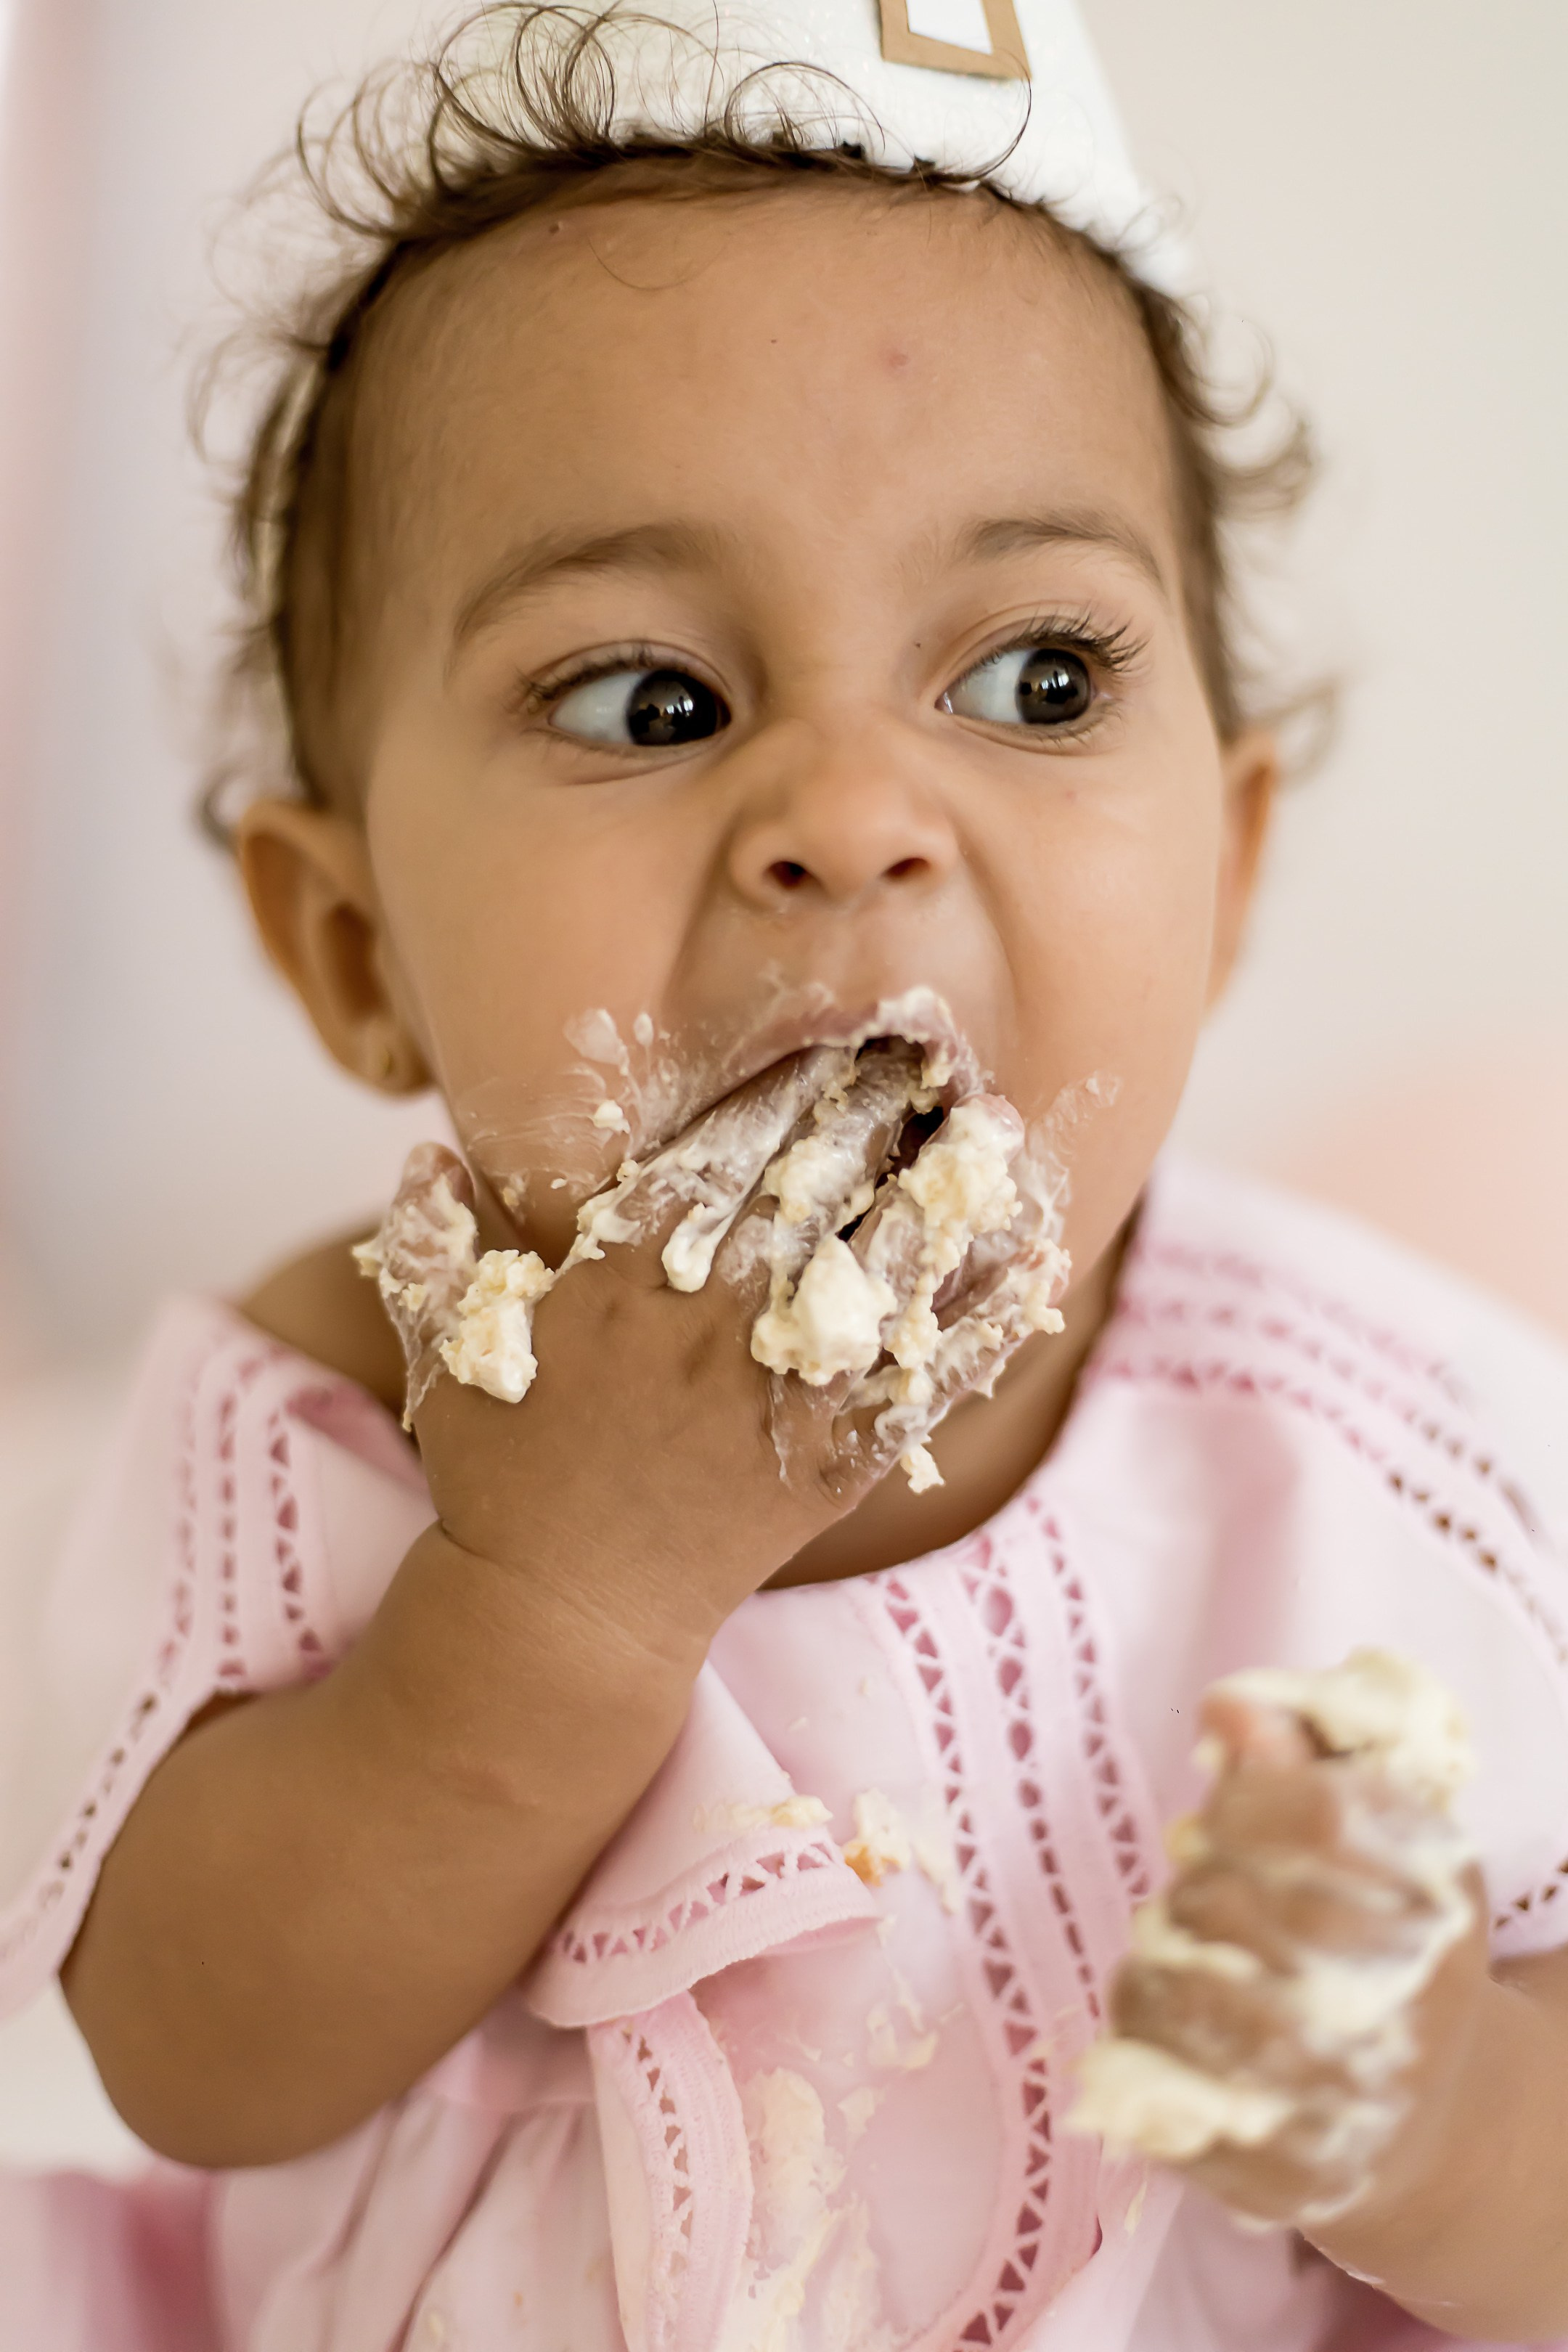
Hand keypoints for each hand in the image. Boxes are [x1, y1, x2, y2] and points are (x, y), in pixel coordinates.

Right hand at [371, 1045, 1058, 1644]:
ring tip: (991, 1124)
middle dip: (875, 1112)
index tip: (833, 1036)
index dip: (785, 1087)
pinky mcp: (840, 1460)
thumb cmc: (503, 1475)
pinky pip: (931, 1381)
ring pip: (885, 1270)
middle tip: (930, 1049)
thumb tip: (421, 1150)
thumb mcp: (444, 1352)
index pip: (722, 1153)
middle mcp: (719, 1321)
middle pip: (817, 1191)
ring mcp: (789, 1391)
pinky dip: (989, 1323)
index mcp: (628, 1278)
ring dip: (944, 1190)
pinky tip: (1036, 1263)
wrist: (564, 1615)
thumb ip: (431, 1246)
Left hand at [1103, 1691, 1486, 2232]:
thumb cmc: (1384, 1942)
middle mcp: (1398, 2006)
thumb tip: (1230, 1708)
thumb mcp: (1377, 1835)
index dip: (1243, 1802)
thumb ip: (1303, 1754)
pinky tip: (1181, 2015)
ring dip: (1163, 1947)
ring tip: (1195, 1947)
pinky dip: (1144, 2023)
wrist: (1429, 2118)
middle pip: (1222, 1896)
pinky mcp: (1272, 2171)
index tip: (1231, 1813)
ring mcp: (1338, 2100)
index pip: (1309, 1813)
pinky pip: (1147, 2066)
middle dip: (1198, 1877)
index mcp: (1431, 1902)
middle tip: (1215, 1886)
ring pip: (1171, 1979)